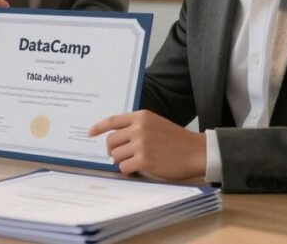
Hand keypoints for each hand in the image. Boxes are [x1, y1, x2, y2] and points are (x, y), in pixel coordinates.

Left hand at [88, 110, 206, 181]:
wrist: (197, 152)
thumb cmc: (177, 140)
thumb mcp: (156, 124)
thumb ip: (137, 126)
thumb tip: (115, 138)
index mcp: (141, 116)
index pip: (112, 120)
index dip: (98, 128)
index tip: (90, 133)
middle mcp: (139, 128)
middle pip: (111, 141)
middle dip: (112, 150)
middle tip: (120, 156)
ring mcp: (141, 144)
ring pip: (116, 155)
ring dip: (121, 161)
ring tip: (134, 163)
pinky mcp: (144, 160)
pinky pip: (124, 167)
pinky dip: (128, 171)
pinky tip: (137, 170)